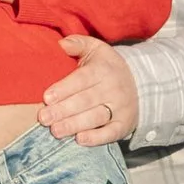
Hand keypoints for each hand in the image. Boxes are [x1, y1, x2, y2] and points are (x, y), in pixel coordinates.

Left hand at [43, 33, 139, 147]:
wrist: (139, 84)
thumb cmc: (106, 67)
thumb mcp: (96, 49)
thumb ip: (78, 43)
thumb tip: (61, 44)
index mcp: (103, 70)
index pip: (82, 79)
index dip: (64, 89)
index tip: (47, 97)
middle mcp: (114, 89)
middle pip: (86, 101)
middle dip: (63, 110)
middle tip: (44, 118)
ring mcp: (120, 108)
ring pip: (96, 117)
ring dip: (75, 125)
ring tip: (56, 131)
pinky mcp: (124, 125)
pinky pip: (111, 133)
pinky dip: (96, 138)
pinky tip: (80, 140)